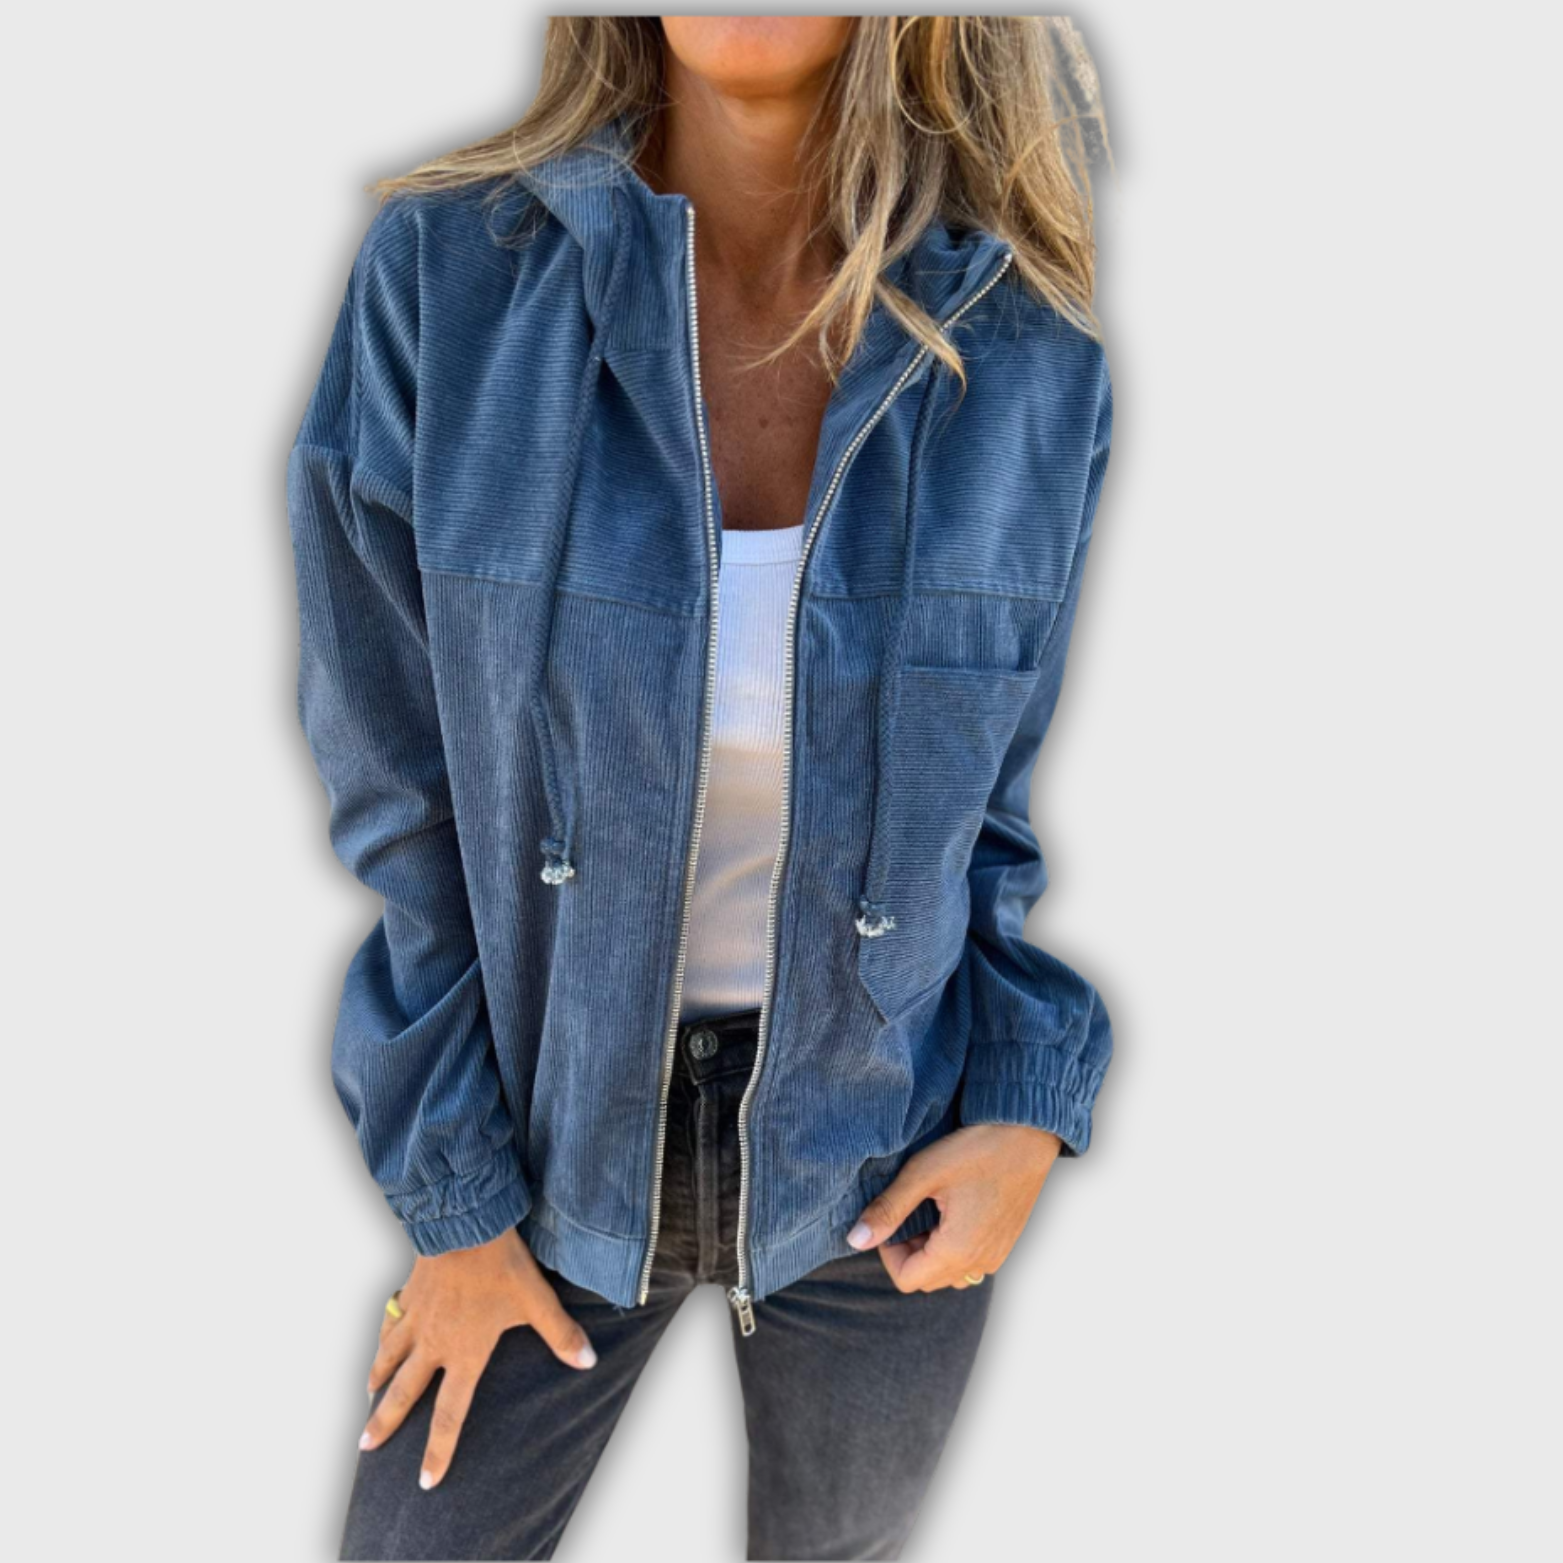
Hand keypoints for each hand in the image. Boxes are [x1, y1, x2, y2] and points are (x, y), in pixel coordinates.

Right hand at [359, 1227, 595, 1489]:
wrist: (464, 1223)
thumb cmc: (502, 1264)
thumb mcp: (536, 1300)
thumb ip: (561, 1334)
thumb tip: (587, 1362)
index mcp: (464, 1354)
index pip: (449, 1415)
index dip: (438, 1450)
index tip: (425, 1480)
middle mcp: (433, 1344)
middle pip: (403, 1393)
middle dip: (386, 1424)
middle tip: (366, 1448)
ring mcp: (416, 1318)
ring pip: (388, 1358)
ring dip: (377, 1379)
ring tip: (368, 1396)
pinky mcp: (409, 1293)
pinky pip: (389, 1322)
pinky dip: (382, 1337)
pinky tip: (381, 1341)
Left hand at [846, 1123, 1061, 1291]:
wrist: (1028, 1133)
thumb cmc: (977, 1149)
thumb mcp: (924, 1174)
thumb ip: (888, 1209)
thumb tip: (855, 1240)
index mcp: (958, 1250)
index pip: (906, 1280)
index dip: (888, 1252)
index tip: (893, 1217)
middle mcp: (980, 1262)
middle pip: (927, 1279)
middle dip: (909, 1252)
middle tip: (909, 1210)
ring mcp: (997, 1255)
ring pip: (949, 1273)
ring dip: (931, 1252)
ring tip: (930, 1211)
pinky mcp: (1006, 1243)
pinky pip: (971, 1262)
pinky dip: (953, 1247)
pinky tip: (953, 1210)